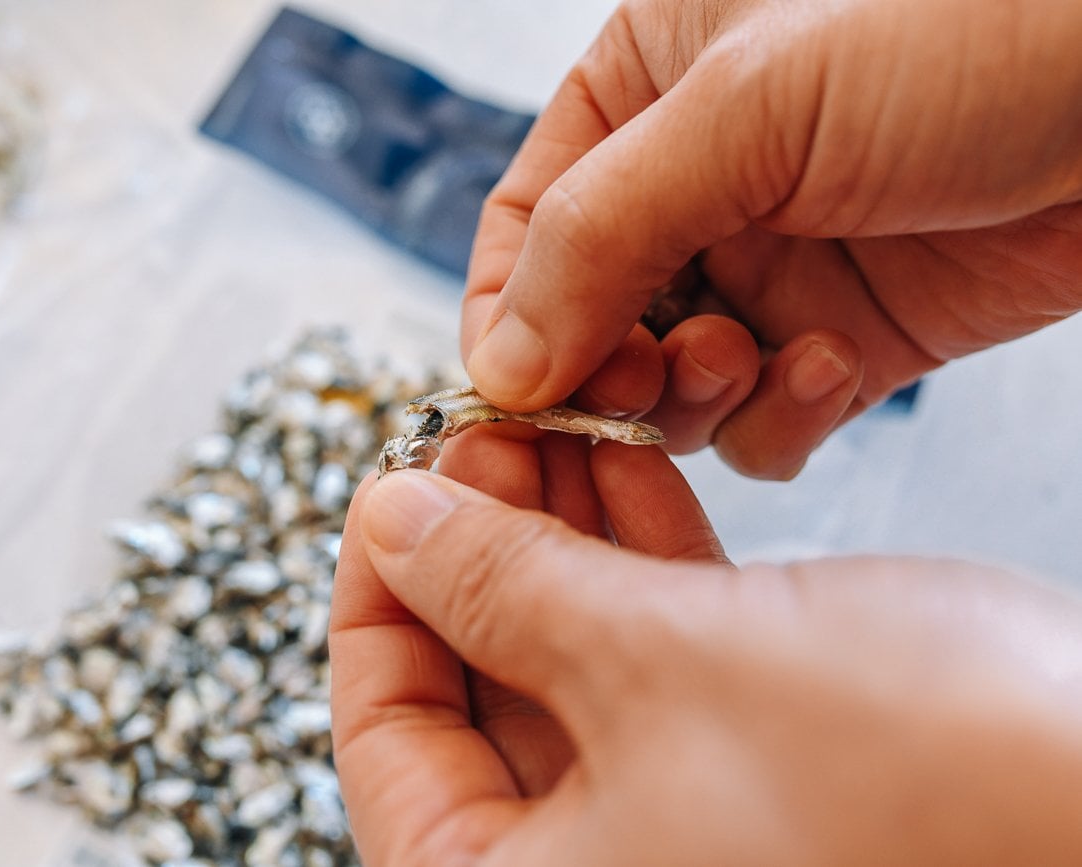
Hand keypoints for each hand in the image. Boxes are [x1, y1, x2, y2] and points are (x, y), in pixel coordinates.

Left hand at [330, 447, 1081, 864]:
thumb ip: (498, 589)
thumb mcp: (658, 662)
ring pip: (566, 659)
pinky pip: (654, 656)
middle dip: (472, 548)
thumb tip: (393, 520)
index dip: (374, 600)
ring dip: (552, 537)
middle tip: (478, 433)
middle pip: (475, 693)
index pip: (386, 744)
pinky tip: (622, 464)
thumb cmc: (915, 782)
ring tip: (549, 422)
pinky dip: (633, 560)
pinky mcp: (753, 764)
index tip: (387, 490)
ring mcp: (676, 823)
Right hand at [462, 0, 1081, 477]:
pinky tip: (836, 369)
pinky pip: (766, 417)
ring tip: (747, 357)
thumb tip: (503, 363)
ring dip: (695, 398)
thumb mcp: (747, 107)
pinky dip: (782, 418)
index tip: (521, 387)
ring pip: (672, 384)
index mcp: (645, 92)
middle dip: (609, 367)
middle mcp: (698, 184)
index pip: (525, 225)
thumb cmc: (971, 22)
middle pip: (590, 320)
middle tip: (643, 383)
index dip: (511, 314)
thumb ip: (599, 231)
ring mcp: (775, 265)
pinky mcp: (851, 336)